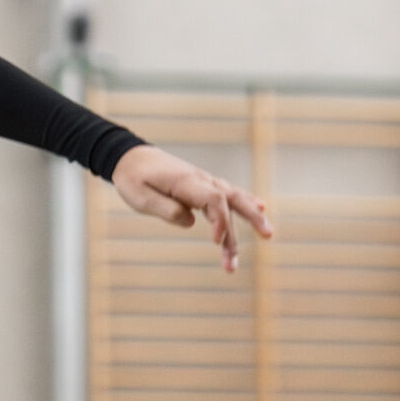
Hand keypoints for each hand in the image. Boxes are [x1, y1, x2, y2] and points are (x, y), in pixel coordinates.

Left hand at [109, 145, 272, 273]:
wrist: (131, 157)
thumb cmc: (133, 178)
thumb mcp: (140, 198)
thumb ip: (165, 209)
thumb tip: (191, 221)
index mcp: (185, 182)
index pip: (213, 199)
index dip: (220, 221)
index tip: (215, 242)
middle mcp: (200, 179)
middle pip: (232, 197)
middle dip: (251, 217)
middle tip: (269, 236)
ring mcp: (204, 181)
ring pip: (233, 199)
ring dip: (250, 216)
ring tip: (268, 234)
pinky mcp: (202, 186)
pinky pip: (227, 195)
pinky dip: (245, 202)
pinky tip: (261, 209)